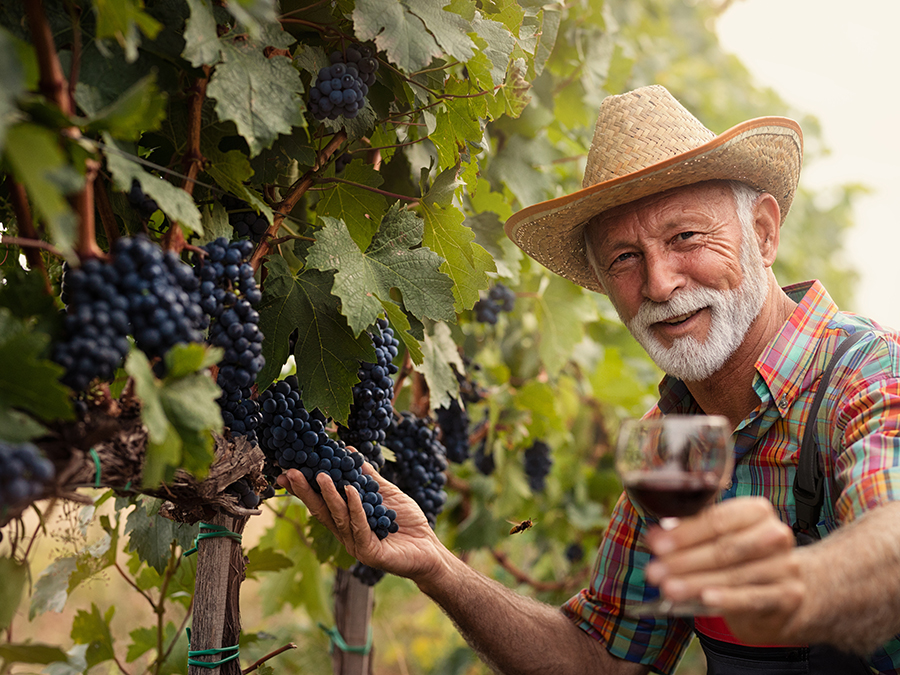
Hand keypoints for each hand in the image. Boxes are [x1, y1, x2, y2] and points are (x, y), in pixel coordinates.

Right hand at [276, 458, 445, 581]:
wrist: (429, 548)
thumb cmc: (406, 521)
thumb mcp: (385, 492)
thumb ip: (368, 476)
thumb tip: (351, 452)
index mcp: (346, 519)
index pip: (320, 501)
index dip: (304, 487)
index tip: (288, 470)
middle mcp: (346, 533)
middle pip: (321, 510)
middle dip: (305, 491)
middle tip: (291, 472)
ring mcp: (356, 545)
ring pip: (338, 517)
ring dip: (329, 495)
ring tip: (321, 475)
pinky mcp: (370, 553)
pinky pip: (360, 526)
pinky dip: (355, 507)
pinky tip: (351, 490)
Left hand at [644, 496, 805, 643]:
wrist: (786, 591)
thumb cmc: (743, 557)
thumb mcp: (721, 537)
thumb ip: (691, 533)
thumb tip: (656, 536)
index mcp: (756, 511)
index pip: (717, 519)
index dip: (684, 533)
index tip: (656, 544)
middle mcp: (774, 535)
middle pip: (723, 548)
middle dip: (683, 561)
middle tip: (655, 571)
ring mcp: (784, 566)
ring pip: (733, 574)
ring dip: (695, 582)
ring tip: (668, 588)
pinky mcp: (788, 595)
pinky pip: (751, 597)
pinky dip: (726, 598)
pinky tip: (705, 599)